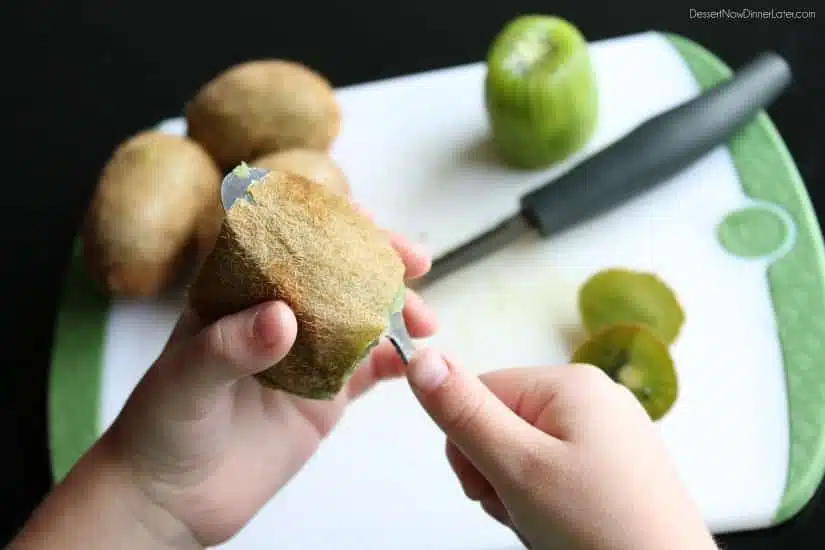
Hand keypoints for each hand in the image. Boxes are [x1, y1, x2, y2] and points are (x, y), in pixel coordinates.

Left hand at [99, 227, 436, 547]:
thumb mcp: (183, 382)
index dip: (328, 221)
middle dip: (379, 260)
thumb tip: (283, 317)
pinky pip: (368, 370)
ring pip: (361, 316)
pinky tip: (416, 360)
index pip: (286, 239)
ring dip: (397, 309)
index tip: (366, 219)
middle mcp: (277, 314)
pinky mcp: (325, 395)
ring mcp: (306, 354)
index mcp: (237, 292)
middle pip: (336, 272)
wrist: (171, 500)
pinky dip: (396, 361)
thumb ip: (228, 348)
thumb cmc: (160, 428)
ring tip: (424, 321)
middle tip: (416, 262)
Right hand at [405, 351, 717, 549]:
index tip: (487, 484)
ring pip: (525, 453)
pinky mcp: (616, 468)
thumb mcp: (517, 467)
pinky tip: (563, 527)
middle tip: (522, 508)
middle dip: (496, 472)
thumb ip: (464, 413)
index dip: (469, 443)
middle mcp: (595, 399)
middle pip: (502, 422)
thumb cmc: (600, 528)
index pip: (480, 391)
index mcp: (572, 383)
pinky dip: (546, 501)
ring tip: (546, 524)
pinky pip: (556, 471)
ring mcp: (609, 435)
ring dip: (518, 492)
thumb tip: (421, 356)